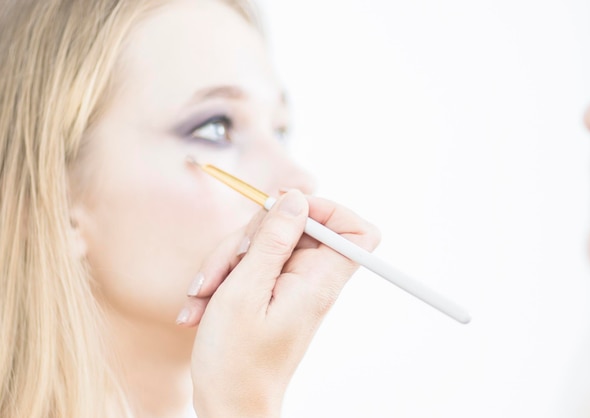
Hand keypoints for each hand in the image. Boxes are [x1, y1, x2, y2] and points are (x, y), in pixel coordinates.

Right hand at [178, 189, 379, 417]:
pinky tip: (201, 305)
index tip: (285, 212)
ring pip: (265, 243)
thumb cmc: (235, 361)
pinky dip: (223, 277)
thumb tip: (295, 199)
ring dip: (226, 262)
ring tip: (204, 295)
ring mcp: (290, 285)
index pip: (357, 231)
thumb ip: (273, 241)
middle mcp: (311, 280)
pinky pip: (251, 264)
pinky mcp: (270, 291)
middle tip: (226, 266)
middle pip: (295, 227)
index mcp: (318, 281)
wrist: (227, 406)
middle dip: (252, 237)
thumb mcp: (245, 292)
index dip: (328, 210)